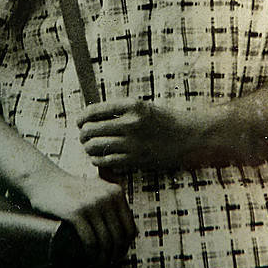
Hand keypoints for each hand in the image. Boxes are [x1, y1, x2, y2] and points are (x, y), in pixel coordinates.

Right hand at [20, 169, 135, 265]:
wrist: (45, 181)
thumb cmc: (72, 191)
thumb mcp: (98, 191)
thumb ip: (114, 207)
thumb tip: (131, 235)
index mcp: (116, 193)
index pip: (130, 227)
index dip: (125, 246)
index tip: (117, 256)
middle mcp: (107, 197)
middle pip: (119, 237)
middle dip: (115, 256)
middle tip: (107, 265)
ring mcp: (92, 204)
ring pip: (105, 242)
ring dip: (103, 259)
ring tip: (98, 267)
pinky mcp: (75, 212)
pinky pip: (90, 241)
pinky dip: (91, 255)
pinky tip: (88, 260)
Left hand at [78, 99, 195, 170]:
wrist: (187, 137)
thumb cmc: (163, 120)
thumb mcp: (142, 107)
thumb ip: (119, 111)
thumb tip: (91, 117)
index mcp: (131, 105)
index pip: (95, 110)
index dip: (83, 117)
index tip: (79, 121)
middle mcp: (131, 123)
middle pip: (92, 129)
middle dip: (83, 133)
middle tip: (83, 135)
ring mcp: (133, 143)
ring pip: (96, 146)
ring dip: (88, 147)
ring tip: (89, 147)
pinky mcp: (135, 159)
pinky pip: (107, 161)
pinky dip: (97, 160)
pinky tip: (98, 158)